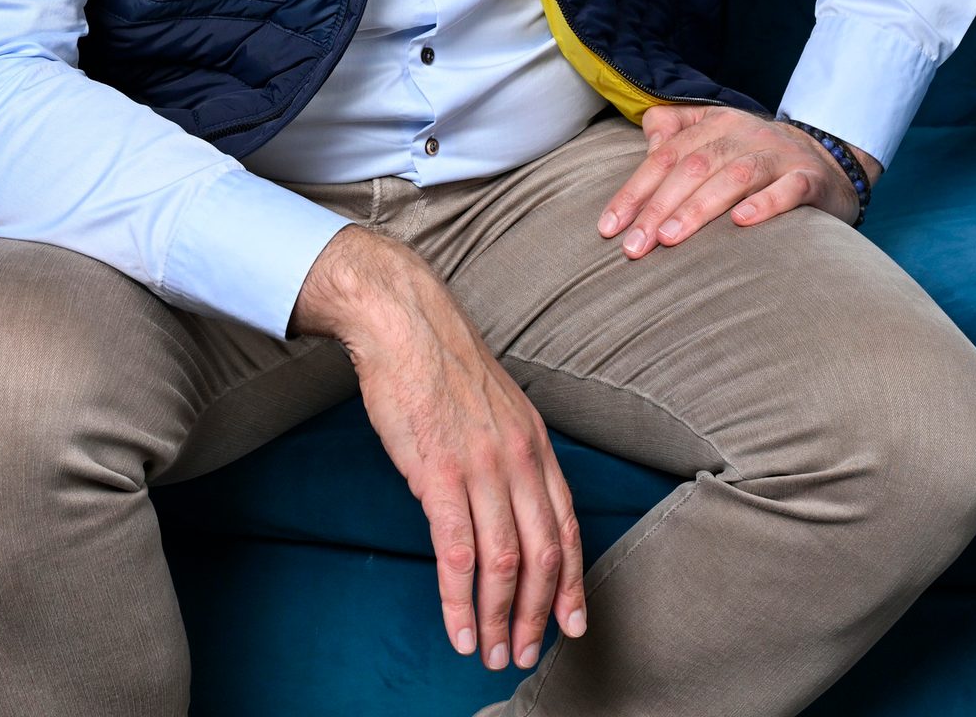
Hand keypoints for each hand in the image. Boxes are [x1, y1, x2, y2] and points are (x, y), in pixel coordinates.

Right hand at [291, 226, 586, 673]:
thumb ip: (507, 455)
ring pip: (505, 563)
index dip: (571, 582)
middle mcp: (519, 458)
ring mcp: (481, 467)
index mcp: (535, 442)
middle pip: (543, 554)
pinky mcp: (438, 473)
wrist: (404, 321)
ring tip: (491, 653)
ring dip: (500, 619)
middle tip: (526, 654)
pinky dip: (459, 601)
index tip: (571, 623)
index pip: (567, 526)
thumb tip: (503, 505)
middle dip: (538, 615)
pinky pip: (457, 553)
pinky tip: (458, 629)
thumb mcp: (496, 406)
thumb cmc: (440, 362)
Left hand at [597, 105, 881, 257]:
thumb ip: (677, 132)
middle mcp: (744, 135)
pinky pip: (788, 190)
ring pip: (734, 177)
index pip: (665, 156)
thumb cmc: (757, 156)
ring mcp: (778, 155)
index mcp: (715, 125)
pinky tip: (741, 223)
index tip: (609, 228)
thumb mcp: (716, 135)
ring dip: (698, 208)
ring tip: (669, 238)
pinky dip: (764, 204)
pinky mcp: (810, 179)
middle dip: (657, 207)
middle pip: (693, 167)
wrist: (830, 159)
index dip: (635, 191)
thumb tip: (647, 140)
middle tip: (634, 247)